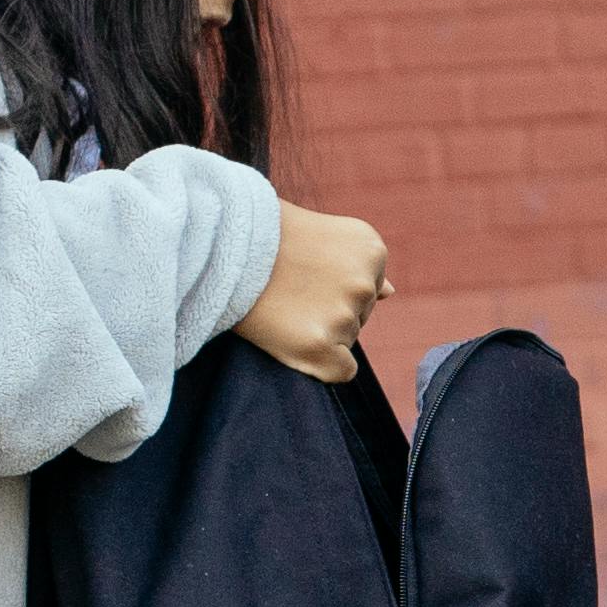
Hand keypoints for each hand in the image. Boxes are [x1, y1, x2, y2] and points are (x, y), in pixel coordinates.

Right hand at [237, 201, 392, 382]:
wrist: (217, 243)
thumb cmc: (261, 236)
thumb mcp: (321, 234)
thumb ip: (356, 263)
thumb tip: (389, 293)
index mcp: (371, 249)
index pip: (369, 289)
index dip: (329, 287)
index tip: (302, 275)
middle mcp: (365, 281)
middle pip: (359, 317)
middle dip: (326, 310)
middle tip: (286, 291)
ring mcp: (345, 315)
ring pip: (346, 341)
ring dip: (318, 332)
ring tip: (280, 304)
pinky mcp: (321, 345)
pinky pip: (341, 372)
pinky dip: (320, 365)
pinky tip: (291, 338)